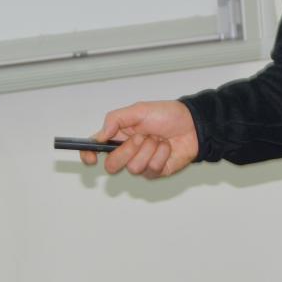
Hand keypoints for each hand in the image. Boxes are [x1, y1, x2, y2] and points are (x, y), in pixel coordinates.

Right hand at [78, 100, 198, 178]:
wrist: (192, 124)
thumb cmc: (166, 114)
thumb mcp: (139, 109)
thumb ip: (115, 119)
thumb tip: (99, 135)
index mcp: (118, 135)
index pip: (95, 148)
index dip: (88, 155)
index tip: (91, 158)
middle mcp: (127, 151)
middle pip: (112, 165)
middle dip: (126, 151)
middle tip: (141, 137)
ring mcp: (141, 163)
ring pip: (133, 168)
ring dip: (148, 150)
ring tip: (158, 138)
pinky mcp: (155, 172)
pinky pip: (151, 169)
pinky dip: (161, 155)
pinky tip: (167, 146)